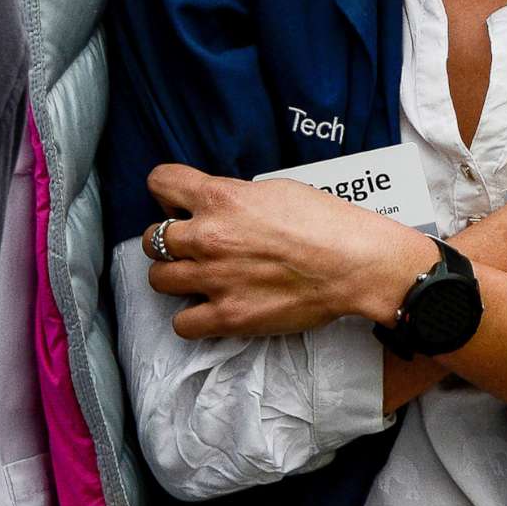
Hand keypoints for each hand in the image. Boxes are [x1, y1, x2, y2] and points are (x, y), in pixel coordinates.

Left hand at [138, 164, 435, 338]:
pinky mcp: (227, 317)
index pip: (160, 182)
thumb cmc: (326, 222)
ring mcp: (214, 279)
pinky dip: (192, 318)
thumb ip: (234, 197)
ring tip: (197, 278)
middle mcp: (208, 237)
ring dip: (175, 278)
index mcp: (220, 197)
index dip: (166, 193)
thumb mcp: (275, 189)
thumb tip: (218, 205)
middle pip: (152, 239)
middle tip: (191, 246)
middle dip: (169, 241)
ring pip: (158, 280)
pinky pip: (181, 324)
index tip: (177, 203)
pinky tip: (209, 308)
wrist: (354, 263)